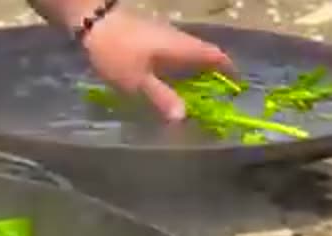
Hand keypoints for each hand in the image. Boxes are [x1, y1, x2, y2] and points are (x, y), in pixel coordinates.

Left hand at [80, 8, 232, 120]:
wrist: (94, 22)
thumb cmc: (118, 53)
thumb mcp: (138, 82)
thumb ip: (162, 98)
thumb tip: (183, 118)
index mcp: (183, 47)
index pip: (216, 56)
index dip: (229, 69)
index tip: (236, 84)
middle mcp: (180, 37)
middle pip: (204, 52)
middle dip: (213, 71)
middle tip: (216, 92)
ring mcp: (164, 33)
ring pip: (188, 51)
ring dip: (194, 67)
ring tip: (194, 89)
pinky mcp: (149, 34)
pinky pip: (173, 50)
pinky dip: (177, 64)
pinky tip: (167, 77)